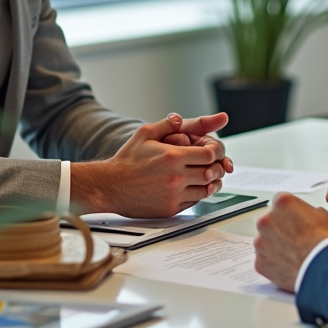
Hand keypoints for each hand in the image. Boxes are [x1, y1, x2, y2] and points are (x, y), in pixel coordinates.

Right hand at [71, 114, 230, 216]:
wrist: (110, 186)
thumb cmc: (126, 161)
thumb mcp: (144, 134)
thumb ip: (166, 124)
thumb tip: (180, 118)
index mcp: (172, 157)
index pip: (210, 154)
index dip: (217, 152)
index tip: (215, 151)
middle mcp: (176, 177)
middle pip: (212, 172)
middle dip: (217, 167)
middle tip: (216, 164)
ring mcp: (174, 195)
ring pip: (206, 190)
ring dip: (211, 183)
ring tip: (208, 176)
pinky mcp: (170, 209)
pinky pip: (194, 202)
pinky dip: (198, 194)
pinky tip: (194, 187)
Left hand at [254, 193, 327, 292]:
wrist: (323, 268)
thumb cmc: (325, 242)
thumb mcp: (323, 216)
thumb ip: (308, 212)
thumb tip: (308, 216)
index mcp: (282, 203)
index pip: (280, 202)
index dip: (289, 212)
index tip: (294, 220)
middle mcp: (266, 220)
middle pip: (269, 221)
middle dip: (279, 228)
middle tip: (295, 239)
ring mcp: (260, 241)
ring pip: (264, 241)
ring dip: (275, 246)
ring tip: (293, 255)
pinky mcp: (259, 261)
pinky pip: (264, 260)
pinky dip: (273, 263)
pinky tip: (288, 266)